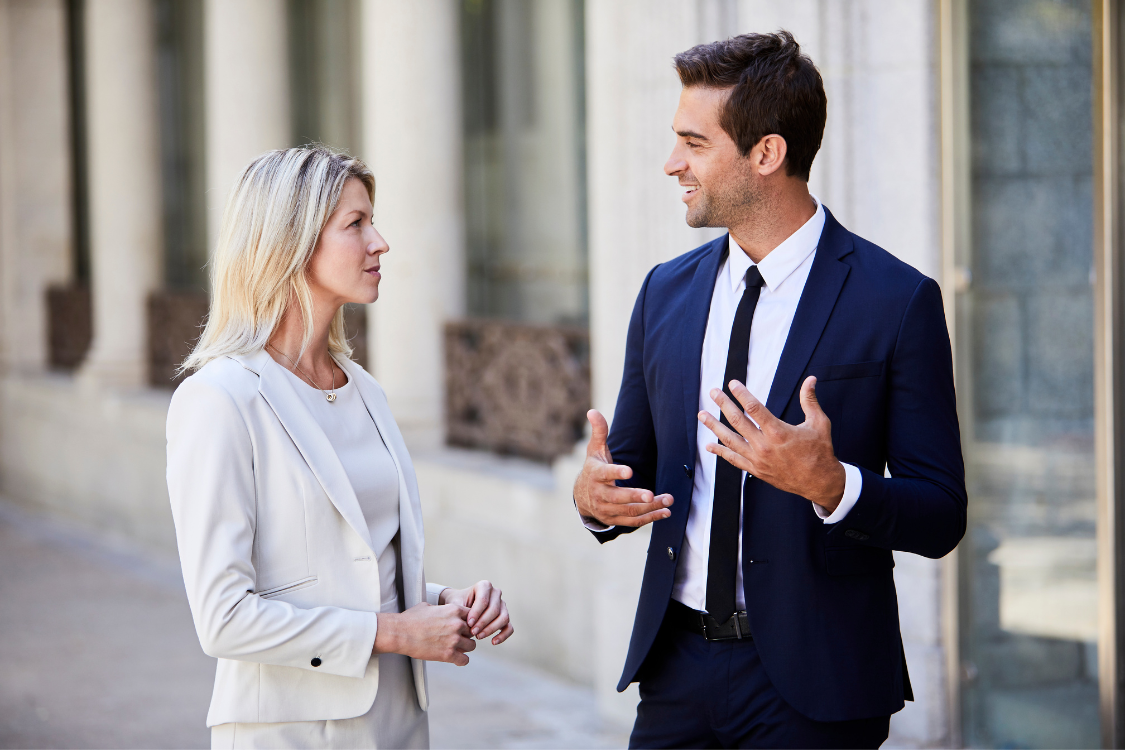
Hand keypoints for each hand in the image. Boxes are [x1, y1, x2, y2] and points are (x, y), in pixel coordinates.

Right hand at [373, 603, 475, 665]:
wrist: (400, 633)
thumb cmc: (411, 619)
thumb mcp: (428, 606)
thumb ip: (441, 609)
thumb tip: (441, 610)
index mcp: (454, 610)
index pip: (472, 615)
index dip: (467, 622)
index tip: (462, 626)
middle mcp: (457, 624)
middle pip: (473, 631)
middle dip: (466, 635)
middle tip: (458, 639)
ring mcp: (454, 640)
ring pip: (472, 646)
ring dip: (465, 648)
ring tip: (456, 649)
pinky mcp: (448, 654)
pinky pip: (465, 660)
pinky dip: (461, 660)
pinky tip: (454, 658)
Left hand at [439, 580, 514, 644]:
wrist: (460, 605)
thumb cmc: (458, 603)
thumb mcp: (455, 603)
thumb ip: (460, 610)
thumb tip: (467, 623)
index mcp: (484, 586)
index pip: (484, 600)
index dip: (477, 613)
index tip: (468, 624)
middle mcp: (496, 593)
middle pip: (494, 610)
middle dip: (483, 623)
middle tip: (472, 632)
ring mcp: (502, 605)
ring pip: (504, 618)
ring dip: (491, 629)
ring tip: (479, 637)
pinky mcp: (505, 616)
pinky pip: (509, 627)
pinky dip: (503, 635)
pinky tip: (493, 642)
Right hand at [573, 409, 672, 527]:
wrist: (582, 496)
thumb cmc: (594, 468)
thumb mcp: (594, 450)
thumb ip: (599, 432)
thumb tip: (592, 411)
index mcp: (595, 475)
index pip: (605, 474)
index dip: (616, 473)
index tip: (629, 471)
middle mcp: (599, 494)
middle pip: (618, 497)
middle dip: (636, 496)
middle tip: (652, 494)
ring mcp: (607, 509)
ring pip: (629, 511)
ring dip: (649, 507)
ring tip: (668, 501)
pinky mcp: (614, 520)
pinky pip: (633, 521)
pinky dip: (650, 518)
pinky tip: (665, 512)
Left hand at [698, 377, 844, 511]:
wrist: (820, 482)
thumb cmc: (820, 451)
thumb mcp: (819, 423)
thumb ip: (809, 400)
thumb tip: (811, 379)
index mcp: (778, 432)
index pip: (754, 408)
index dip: (741, 394)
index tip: (732, 384)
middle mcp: (764, 445)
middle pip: (738, 421)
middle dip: (723, 404)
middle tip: (713, 392)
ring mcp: (758, 459)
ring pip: (730, 440)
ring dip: (714, 426)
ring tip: (702, 415)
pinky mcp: (756, 470)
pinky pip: (734, 459)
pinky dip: (720, 452)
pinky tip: (709, 445)